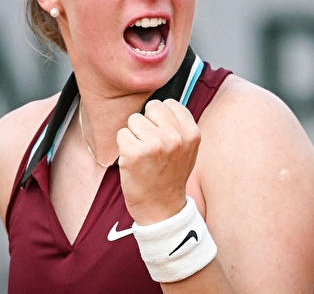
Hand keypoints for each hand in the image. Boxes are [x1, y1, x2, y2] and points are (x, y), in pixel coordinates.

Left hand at [116, 98, 200, 224]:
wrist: (162, 209)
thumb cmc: (170, 176)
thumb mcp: (187, 149)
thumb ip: (179, 125)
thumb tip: (162, 103)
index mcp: (191, 133)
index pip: (168, 103)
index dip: (161, 119)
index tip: (164, 138)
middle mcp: (175, 136)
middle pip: (150, 107)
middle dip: (148, 124)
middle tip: (152, 148)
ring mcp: (155, 144)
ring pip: (134, 120)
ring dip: (135, 136)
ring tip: (144, 156)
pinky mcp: (134, 153)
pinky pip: (121, 134)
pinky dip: (124, 147)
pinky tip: (134, 162)